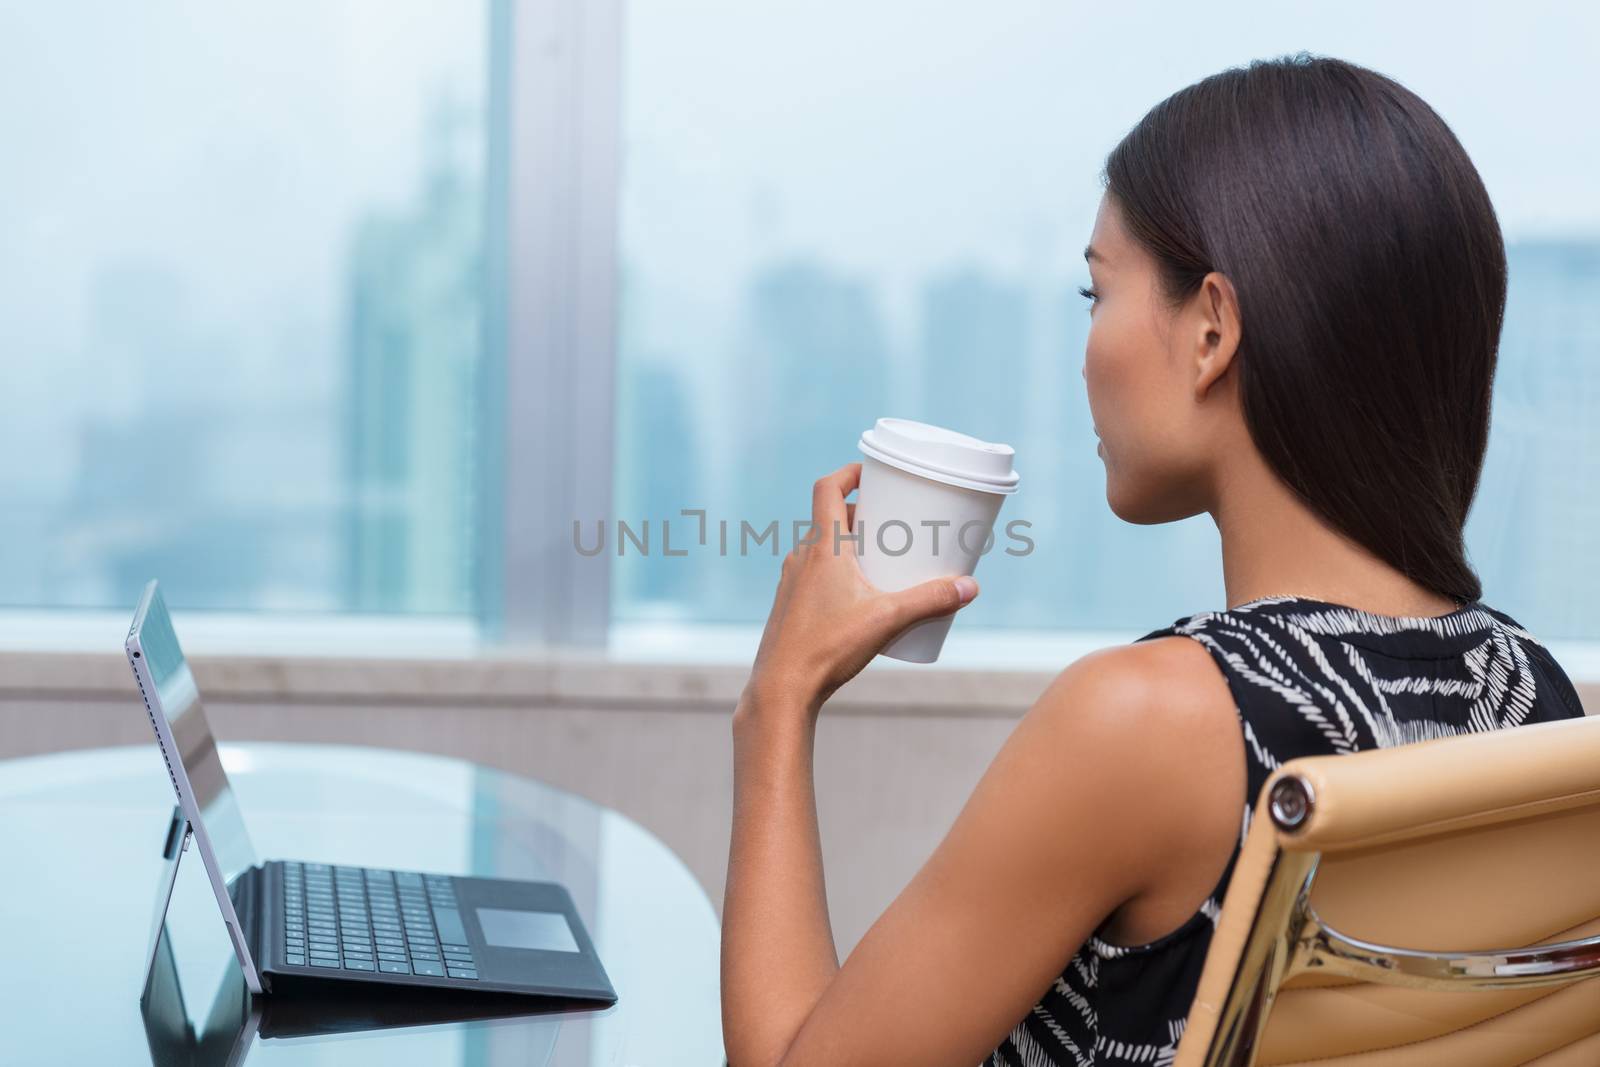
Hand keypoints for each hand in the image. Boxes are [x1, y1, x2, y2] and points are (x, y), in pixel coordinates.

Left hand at [742, 463, 979, 717]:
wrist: (781, 688)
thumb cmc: (828, 648)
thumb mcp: (887, 620)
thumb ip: (931, 601)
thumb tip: (970, 587)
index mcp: (822, 548)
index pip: (827, 489)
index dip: (849, 473)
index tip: (872, 472)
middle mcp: (801, 558)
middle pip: (830, 518)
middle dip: (862, 514)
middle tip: (893, 520)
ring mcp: (792, 582)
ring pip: (822, 548)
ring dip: (850, 544)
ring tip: (881, 557)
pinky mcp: (790, 605)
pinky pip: (814, 573)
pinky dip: (837, 570)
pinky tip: (858, 594)